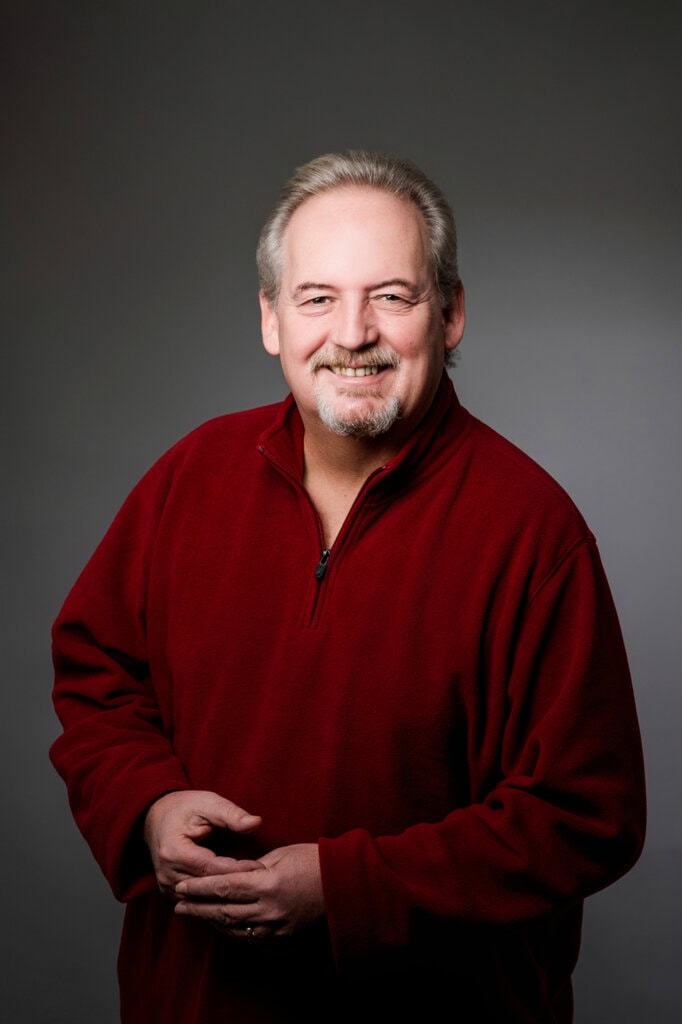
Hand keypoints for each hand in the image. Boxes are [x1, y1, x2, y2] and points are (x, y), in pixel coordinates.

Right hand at [143, 790, 261, 897]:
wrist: (156, 817)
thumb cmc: (184, 808)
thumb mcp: (208, 803)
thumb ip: (231, 814)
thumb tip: (255, 822)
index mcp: (173, 852)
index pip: (212, 868)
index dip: (237, 869)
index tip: (261, 866)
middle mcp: (167, 874)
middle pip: (208, 887)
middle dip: (236, 885)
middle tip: (263, 881)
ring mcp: (167, 887)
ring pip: (203, 899)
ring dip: (227, 895)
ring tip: (253, 888)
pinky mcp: (171, 893)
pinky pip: (197, 901)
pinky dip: (216, 898)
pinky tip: (236, 894)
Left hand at [174, 843, 323, 939]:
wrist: (344, 885)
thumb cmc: (313, 860)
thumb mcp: (280, 855)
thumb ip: (252, 867)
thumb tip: (232, 874)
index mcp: (267, 884)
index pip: (223, 887)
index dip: (199, 888)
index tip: (181, 886)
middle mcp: (268, 909)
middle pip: (223, 911)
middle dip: (198, 907)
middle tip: (178, 904)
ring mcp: (276, 928)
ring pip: (233, 928)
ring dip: (211, 921)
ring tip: (194, 915)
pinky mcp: (283, 938)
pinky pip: (250, 939)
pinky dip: (231, 932)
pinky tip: (221, 926)